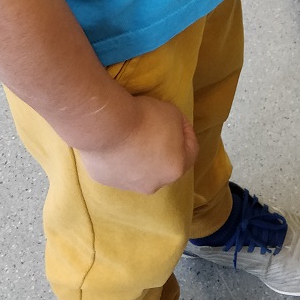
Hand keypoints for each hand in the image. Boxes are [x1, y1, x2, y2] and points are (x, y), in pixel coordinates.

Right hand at [78, 94, 198, 193]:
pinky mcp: (107, 181)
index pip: (191, 150)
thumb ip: (178, 126)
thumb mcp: (173, 113)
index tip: (177, 119)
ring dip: (140, 156)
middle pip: (164, 164)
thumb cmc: (146, 118)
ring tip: (131, 137)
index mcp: (176, 168)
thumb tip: (173, 132)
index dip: (187, 132)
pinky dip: (120, 157)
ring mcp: (129, 186)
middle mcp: (154, 184)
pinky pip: (118, 169)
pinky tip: (115, 142)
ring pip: (141, 171)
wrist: (107, 126)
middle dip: (163, 148)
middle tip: (153, 129)